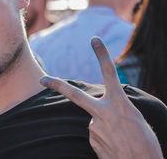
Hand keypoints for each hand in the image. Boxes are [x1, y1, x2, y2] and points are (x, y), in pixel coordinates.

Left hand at [40, 37, 162, 158]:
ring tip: (120, 141)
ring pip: (93, 121)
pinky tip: (114, 147)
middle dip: (57, 85)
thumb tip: (99, 114)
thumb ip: (115, 110)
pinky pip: (95, 134)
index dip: (102, 55)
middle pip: (75, 95)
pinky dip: (104, 139)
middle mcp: (104, 113)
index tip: (94, 40)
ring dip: (104, 128)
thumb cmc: (145, 144)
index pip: (109, 73)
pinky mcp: (91, 140)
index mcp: (120, 103)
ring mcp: (94, 127)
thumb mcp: (134, 119)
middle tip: (42, 79)